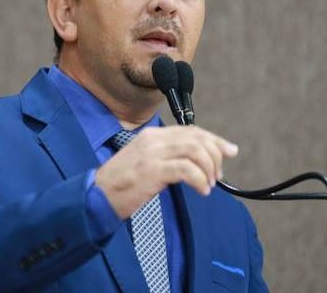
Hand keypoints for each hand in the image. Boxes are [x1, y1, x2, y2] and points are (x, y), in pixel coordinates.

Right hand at [94, 125, 238, 218]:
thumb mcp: (146, 162)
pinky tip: (201, 191)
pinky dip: (199, 180)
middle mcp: (154, 139)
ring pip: (195, 151)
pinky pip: (186, 169)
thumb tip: (197, 161)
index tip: (229, 151)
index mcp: (153, 134)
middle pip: (197, 138)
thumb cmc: (121, 184)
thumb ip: (168, 156)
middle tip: (218, 175)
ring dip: (209, 169)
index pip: (191, 130)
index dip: (214, 139)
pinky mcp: (152, 170)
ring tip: (208, 185)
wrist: (96, 196)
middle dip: (215, 155)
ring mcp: (152, 153)